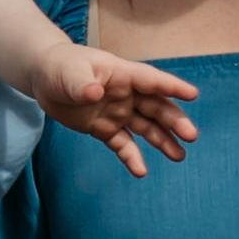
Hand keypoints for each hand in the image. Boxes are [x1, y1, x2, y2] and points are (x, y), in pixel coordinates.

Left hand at [52, 38, 201, 178]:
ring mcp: (118, 113)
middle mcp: (126, 94)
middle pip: (156, 107)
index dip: (171, 86)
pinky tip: (140, 171)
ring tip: (179, 156)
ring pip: (146, 128)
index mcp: (122, 74)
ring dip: (162, 141)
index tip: (193, 95)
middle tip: (191, 135)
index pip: (150, 80)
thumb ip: (81, 83)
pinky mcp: (106, 129)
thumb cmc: (61, 66)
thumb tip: (94, 93)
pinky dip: (131, 157)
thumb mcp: (69, 72)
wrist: (45, 79)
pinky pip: (123, 144)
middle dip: (173, 121)